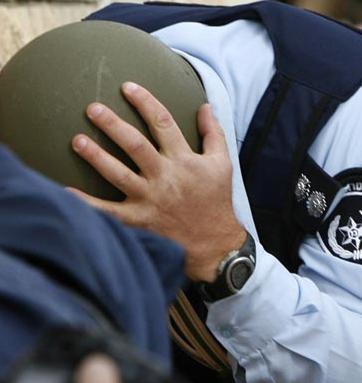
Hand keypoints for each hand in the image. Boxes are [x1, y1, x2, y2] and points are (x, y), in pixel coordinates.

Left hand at [70, 82, 245, 281]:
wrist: (214, 243)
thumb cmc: (216, 201)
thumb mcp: (223, 164)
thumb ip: (214, 133)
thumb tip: (205, 106)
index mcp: (184, 160)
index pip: (163, 123)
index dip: (145, 102)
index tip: (128, 87)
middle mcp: (165, 177)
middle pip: (135, 145)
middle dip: (113, 124)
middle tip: (92, 108)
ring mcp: (150, 199)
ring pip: (118, 174)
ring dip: (96, 156)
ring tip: (77, 140)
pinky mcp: (140, 220)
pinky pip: (108, 211)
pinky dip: (86, 203)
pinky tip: (65, 190)